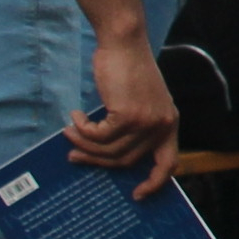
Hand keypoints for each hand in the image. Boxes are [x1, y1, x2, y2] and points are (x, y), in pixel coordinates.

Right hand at [75, 36, 180, 192]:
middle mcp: (162, 124)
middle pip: (126, 160)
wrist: (124, 43)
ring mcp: (147, 121)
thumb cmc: (127, 69)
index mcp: (168, 123)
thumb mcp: (138, 101)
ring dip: (84, 144)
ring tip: (69, 133)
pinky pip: (99, 136)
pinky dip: (83, 130)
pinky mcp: (128, 115)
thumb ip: (132, 127)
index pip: (169, 162)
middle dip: (97, 160)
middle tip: (74, 155)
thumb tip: (105, 156)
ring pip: (109, 150)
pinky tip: (75, 117)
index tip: (137, 195)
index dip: (156, 183)